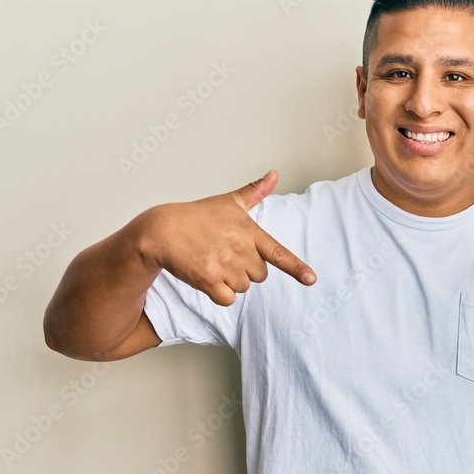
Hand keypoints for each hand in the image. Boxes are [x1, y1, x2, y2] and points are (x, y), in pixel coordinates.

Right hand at [139, 170, 315, 305]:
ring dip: (230, 281)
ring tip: (212, 260)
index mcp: (249, 231)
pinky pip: (226, 299)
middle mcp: (240, 249)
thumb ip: (255, 192)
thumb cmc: (196, 216)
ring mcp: (225, 265)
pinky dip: (219, 293)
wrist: (162, 230)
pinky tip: (207, 276)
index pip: (279, 253)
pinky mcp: (208, 279)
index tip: (311, 279)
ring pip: (242, 287)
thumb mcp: (228, 202)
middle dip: (245, 270)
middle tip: (224, 253)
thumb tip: (274, 174)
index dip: (296, 268)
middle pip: (259, 275)